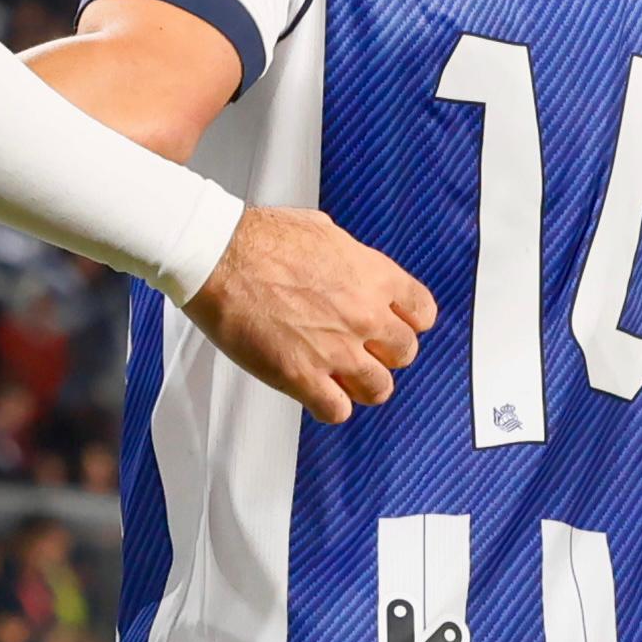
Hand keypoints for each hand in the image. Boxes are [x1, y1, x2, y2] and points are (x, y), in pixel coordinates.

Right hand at [182, 206, 437, 423]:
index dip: (407, 322)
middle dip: (383, 354)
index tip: (392, 326)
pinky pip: (337, 411)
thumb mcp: (321, 230)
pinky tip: (313, 390)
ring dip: (360, 384)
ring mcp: (336, 349)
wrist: (219, 256)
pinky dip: (328, 405)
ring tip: (340, 377)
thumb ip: (348, 258)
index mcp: (373, 276)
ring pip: (379, 389)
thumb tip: (348, 265)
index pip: (422, 313)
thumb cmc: (258, 238)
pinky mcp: (303, 375)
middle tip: (360, 350)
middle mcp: (363, 314)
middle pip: (404, 354)